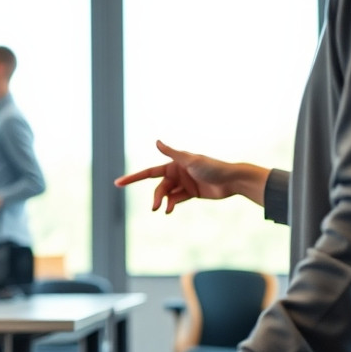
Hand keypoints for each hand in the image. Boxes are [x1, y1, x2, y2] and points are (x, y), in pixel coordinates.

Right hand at [115, 140, 267, 212]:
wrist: (231, 180)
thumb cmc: (212, 167)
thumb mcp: (191, 160)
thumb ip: (172, 153)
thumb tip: (156, 141)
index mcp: (173, 164)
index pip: (148, 173)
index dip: (133, 178)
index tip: (118, 183)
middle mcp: (176, 173)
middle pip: (159, 187)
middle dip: (156, 196)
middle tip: (154, 207)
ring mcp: (183, 184)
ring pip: (167, 195)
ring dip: (163, 202)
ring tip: (162, 210)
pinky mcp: (191, 193)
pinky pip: (176, 200)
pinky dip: (172, 205)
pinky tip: (169, 210)